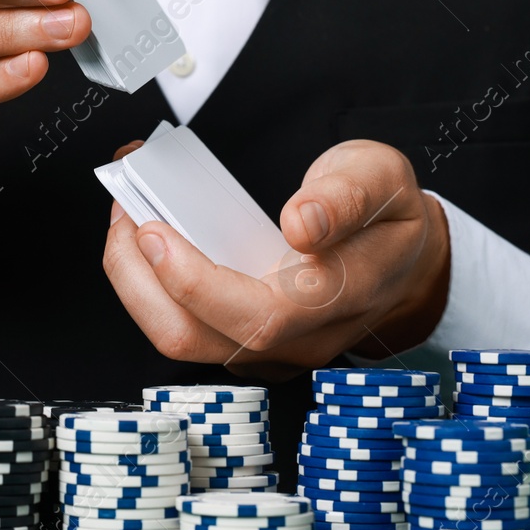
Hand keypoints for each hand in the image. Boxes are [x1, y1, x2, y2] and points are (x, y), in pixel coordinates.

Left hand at [102, 139, 451, 377]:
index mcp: (336, 300)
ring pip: (183, 340)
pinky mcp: (246, 344)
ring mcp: (270, 350)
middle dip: (140, 279)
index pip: (258, 316)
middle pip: (198, 340)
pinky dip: (152, 287)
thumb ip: (347, 196)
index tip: (153, 230)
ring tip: (125, 219)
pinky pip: (187, 329)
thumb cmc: (387, 219)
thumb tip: (302, 223)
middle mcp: (298, 339)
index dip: (194, 282)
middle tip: (124, 213)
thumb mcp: (382, 180)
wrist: (405, 261)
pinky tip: (146, 240)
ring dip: (137, 283)